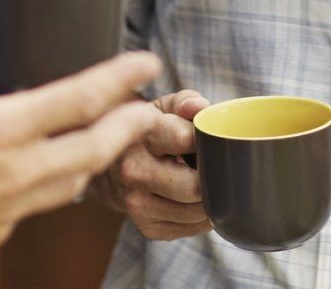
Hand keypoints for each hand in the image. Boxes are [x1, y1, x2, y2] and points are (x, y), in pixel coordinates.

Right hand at [0, 0, 161, 267]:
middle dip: (129, 127)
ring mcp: (11, 208)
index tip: (148, 62)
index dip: (122, 78)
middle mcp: (19, 172)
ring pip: (73, 183)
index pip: (82, 99)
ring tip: (107, 139)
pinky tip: (43, 173)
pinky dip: (51, 186)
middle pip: (97, 149)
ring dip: (95, 159)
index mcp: (5, 129)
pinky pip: (37, 206)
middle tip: (147, 110)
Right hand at [95, 89, 210, 239]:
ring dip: (211, 200)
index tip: (212, 139)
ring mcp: (137, 203)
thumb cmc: (147, 131)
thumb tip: (200, 108)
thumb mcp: (162, 107)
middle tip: (218, 167)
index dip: (207, 140)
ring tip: (207, 182)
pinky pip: (190, 228)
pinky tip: (195, 200)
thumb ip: (185, 101)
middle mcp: (133, 171)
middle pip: (194, 187)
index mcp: (140, 134)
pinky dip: (201, 217)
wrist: (111, 168)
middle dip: (213, 178)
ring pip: (195, 211)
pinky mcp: (146, 227)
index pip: (184, 139)